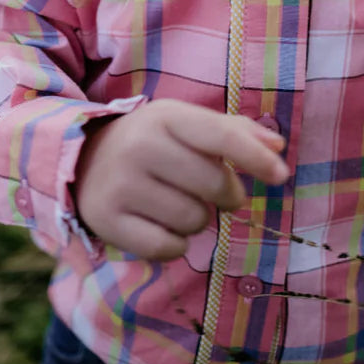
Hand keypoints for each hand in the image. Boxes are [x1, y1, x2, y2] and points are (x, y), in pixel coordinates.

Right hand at [72, 100, 289, 260]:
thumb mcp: (186, 125)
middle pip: (214, 185)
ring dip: (196, 219)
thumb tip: (277, 145)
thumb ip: (233, 132)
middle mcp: (140, 146)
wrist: (82, 160)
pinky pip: (167, 248)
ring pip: (193, 220)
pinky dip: (174, 244)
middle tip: (213, 192)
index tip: (281, 175)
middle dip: (226, 195)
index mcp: (165, 116)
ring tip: (176, 203)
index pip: (221, 137)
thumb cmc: (152, 142)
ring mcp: (121, 184)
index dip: (256, 158)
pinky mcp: (107, 221)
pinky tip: (159, 225)